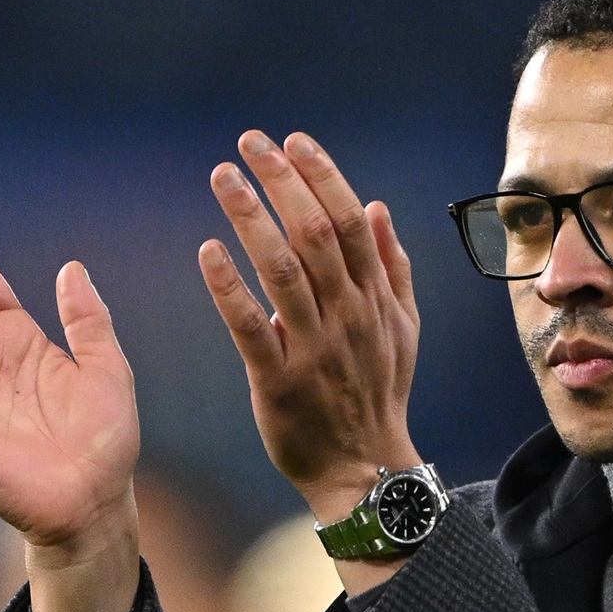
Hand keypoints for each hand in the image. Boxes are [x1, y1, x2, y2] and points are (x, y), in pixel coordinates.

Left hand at [198, 132, 423, 525]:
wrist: (365, 470)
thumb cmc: (378, 394)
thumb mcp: (403, 329)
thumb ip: (393, 267)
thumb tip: (377, 207)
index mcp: (375, 298)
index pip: (350, 220)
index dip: (321, 175)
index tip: (293, 141)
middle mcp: (348, 315)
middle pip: (316, 233)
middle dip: (282, 180)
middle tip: (249, 142)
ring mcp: (315, 348)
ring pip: (283, 269)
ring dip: (250, 218)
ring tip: (223, 179)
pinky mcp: (279, 382)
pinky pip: (252, 327)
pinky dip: (229, 287)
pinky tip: (208, 251)